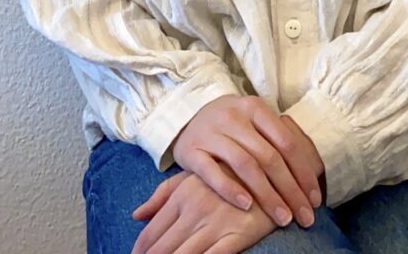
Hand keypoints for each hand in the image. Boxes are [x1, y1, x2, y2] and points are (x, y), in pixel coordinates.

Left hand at [131, 168, 278, 253]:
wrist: (271, 163)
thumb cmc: (227, 171)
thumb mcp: (193, 177)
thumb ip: (163, 196)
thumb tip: (136, 215)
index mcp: (182, 194)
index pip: (150, 234)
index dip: (139, 253)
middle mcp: (195, 209)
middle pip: (162, 250)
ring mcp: (216, 222)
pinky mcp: (238, 234)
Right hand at [170, 96, 321, 228]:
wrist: (187, 117)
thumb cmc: (231, 124)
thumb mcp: (253, 121)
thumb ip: (277, 140)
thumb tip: (311, 175)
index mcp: (254, 108)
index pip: (286, 142)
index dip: (303, 172)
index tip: (315, 199)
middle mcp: (234, 117)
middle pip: (269, 157)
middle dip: (290, 190)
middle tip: (304, 216)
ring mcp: (211, 133)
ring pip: (245, 165)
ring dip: (267, 195)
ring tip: (282, 218)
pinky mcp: (191, 150)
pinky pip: (212, 173)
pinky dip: (230, 189)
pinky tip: (246, 206)